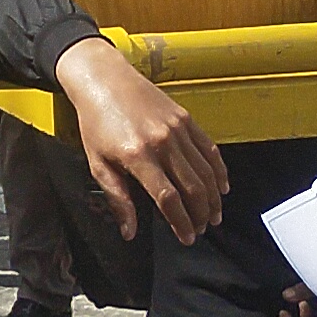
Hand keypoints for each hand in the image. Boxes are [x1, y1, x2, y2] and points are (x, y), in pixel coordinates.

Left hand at [54, 34, 225, 242]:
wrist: (103, 79)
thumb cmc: (96, 121)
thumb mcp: (97, 163)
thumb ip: (117, 199)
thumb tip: (129, 231)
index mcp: (138, 156)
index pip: (168, 198)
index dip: (181, 222)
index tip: (187, 237)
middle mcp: (162, 142)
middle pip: (192, 188)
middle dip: (200, 215)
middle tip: (201, 230)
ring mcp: (177, 129)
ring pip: (205, 171)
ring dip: (212, 198)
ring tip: (213, 215)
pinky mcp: (185, 118)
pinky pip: (208, 149)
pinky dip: (218, 170)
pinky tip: (221, 186)